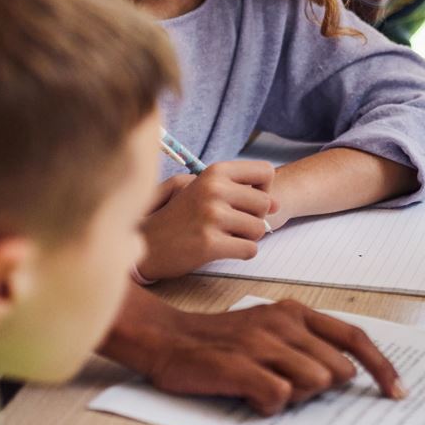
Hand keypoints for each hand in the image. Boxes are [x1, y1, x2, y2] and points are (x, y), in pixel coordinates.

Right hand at [131, 298, 406, 415]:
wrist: (167, 339)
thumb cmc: (221, 342)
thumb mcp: (269, 330)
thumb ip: (306, 345)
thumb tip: (345, 375)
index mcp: (296, 312)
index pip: (354, 338)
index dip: (382, 367)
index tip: (399, 392)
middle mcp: (284, 323)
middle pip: (337, 369)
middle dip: (322, 390)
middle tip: (286, 386)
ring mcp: (262, 344)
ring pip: (314, 383)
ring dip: (296, 397)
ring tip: (264, 389)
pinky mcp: (240, 368)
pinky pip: (280, 398)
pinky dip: (270, 406)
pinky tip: (251, 398)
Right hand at [137, 160, 276, 281]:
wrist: (146, 243)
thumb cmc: (178, 215)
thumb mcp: (202, 189)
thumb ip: (241, 189)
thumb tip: (277, 205)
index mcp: (214, 172)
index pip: (265, 171)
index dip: (263, 189)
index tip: (246, 200)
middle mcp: (214, 190)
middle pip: (265, 204)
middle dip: (254, 217)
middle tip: (231, 223)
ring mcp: (212, 216)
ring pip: (260, 229)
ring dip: (247, 237)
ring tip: (223, 235)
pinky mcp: (210, 243)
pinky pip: (250, 250)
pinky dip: (241, 253)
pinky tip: (221, 248)